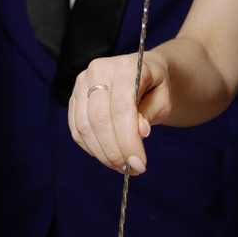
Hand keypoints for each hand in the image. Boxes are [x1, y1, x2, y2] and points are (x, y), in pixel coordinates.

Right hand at [67, 49, 171, 173]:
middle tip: (132, 169)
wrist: (146, 75)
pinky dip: (92, 148)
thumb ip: (150, 114)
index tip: (139, 163)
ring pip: (84, 127)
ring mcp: (82, 83)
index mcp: (125, 67)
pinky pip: (77, 130)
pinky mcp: (74, 97)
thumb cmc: (156, 88)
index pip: (121, 109)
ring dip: (102, 154)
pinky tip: (108, 156)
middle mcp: (99, 70)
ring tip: (122, 166)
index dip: (128, 140)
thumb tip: (140, 131)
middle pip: (99, 119)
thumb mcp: (163, 100)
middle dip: (115, 151)